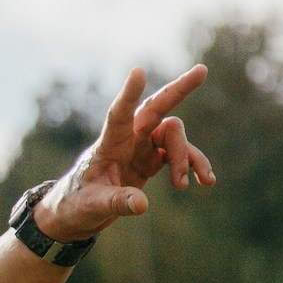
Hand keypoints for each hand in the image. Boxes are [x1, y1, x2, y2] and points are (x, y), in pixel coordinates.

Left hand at [32, 66, 215, 242]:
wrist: (76, 212)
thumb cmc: (77, 204)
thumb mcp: (93, 207)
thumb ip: (118, 203)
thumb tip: (142, 205)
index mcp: (109, 143)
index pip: (118, 114)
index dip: (129, 94)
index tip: (138, 71)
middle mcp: (128, 138)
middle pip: (156, 107)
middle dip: (179, 90)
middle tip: (203, 70)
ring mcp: (142, 147)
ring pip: (173, 136)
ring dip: (186, 157)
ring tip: (187, 186)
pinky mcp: (152, 159)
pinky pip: (180, 154)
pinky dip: (193, 164)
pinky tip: (205, 180)